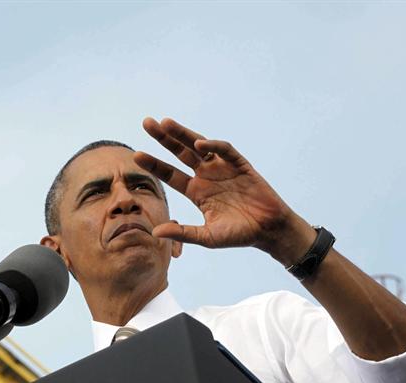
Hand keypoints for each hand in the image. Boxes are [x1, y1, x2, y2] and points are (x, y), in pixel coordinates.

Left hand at [134, 117, 314, 264]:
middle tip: (147, 123)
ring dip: (183, 134)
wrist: (268, 231)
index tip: (136, 155)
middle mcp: (206, 176)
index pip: (170, 174)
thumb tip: (155, 232)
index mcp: (196, 191)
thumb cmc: (238, 234)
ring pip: (199, 146)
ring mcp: (223, 168)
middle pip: (179, 153)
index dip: (154, 164)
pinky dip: (213, 146)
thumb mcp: (206, 237)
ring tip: (166, 122)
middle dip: (164, 138)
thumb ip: (183, 233)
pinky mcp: (241, 165)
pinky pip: (225, 151)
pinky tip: (198, 145)